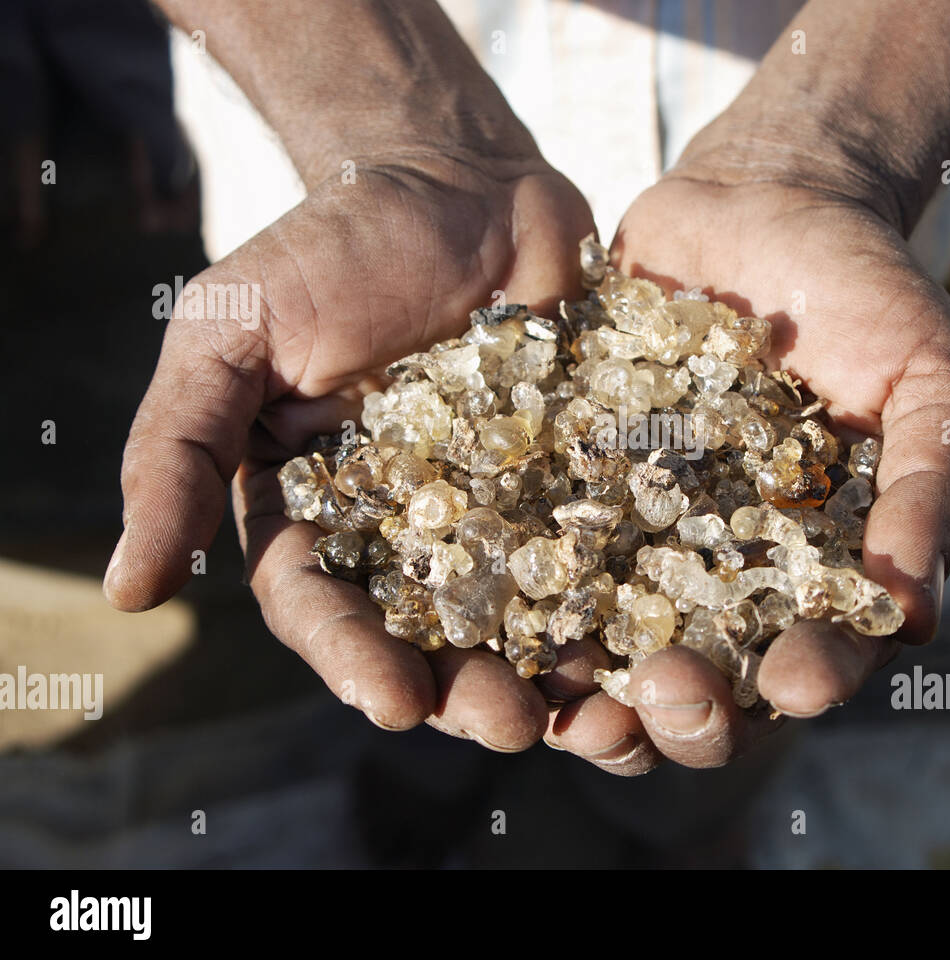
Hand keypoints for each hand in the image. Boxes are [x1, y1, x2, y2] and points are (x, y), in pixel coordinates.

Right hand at [104, 149, 598, 747]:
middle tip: (516, 723)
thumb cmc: (333, 245)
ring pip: (524, 616)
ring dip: (554, 672)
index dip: (353, 659)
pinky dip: (622, 600)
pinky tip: (652, 638)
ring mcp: (499, 507)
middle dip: (470, 689)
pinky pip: (600, 550)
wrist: (458, 178)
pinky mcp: (575, 478)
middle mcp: (406, 527)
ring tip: (595, 711)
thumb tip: (127, 588)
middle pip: (433, 635)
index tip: (395, 699)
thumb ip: (177, 448)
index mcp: (314, 509)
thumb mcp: (233, 330)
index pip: (323, 606)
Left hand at [543, 171, 949, 772]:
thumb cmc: (871, 294)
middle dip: (691, 713)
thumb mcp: (934, 378)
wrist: (766, 201)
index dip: (808, 680)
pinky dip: (516, 599)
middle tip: (670, 696)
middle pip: (708, 684)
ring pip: (612, 650)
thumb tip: (915, 615)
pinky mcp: (574, 487)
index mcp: (819, 570)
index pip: (817, 656)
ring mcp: (644, 537)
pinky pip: (538, 555)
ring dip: (594, 693)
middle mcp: (726, 575)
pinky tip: (491, 619)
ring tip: (571, 704)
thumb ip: (931, 487)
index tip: (793, 680)